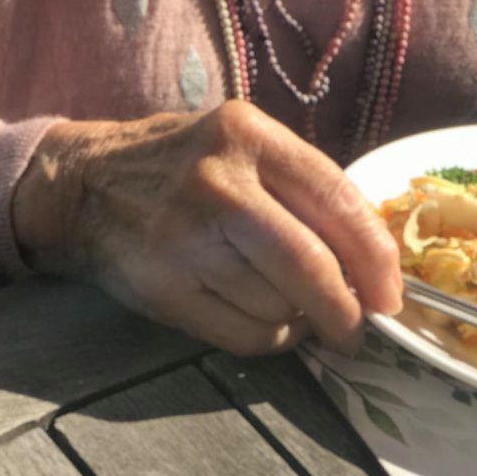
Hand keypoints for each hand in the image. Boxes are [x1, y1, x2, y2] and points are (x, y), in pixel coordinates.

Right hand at [11, 101, 402, 354]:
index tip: (392, 292)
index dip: (375, 253)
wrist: (84, 186)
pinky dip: (270, 340)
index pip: (335, 197)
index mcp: (249, 135)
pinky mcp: (163, 287)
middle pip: (308, 262)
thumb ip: (303, 187)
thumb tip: (373, 259)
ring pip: (277, 305)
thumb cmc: (184, 166)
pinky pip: (242, 334)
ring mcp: (185, 237)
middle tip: (359, 328)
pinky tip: (266, 323)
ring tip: (297, 310)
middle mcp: (218, 182)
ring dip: (301, 321)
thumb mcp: (243, 144)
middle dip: (345, 307)